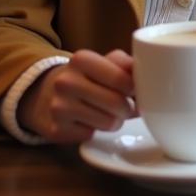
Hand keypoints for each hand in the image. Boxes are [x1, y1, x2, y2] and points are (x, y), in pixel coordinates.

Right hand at [17, 49, 135, 143]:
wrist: (44, 94)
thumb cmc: (85, 76)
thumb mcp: (103, 62)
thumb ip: (127, 64)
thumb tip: (150, 76)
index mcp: (82, 59)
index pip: (122, 78)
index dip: (135, 88)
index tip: (135, 91)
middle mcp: (66, 82)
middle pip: (117, 103)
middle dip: (128, 108)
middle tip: (126, 107)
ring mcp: (58, 107)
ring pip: (108, 122)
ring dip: (115, 121)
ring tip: (109, 114)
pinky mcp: (55, 130)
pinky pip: (91, 135)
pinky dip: (96, 131)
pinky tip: (90, 121)